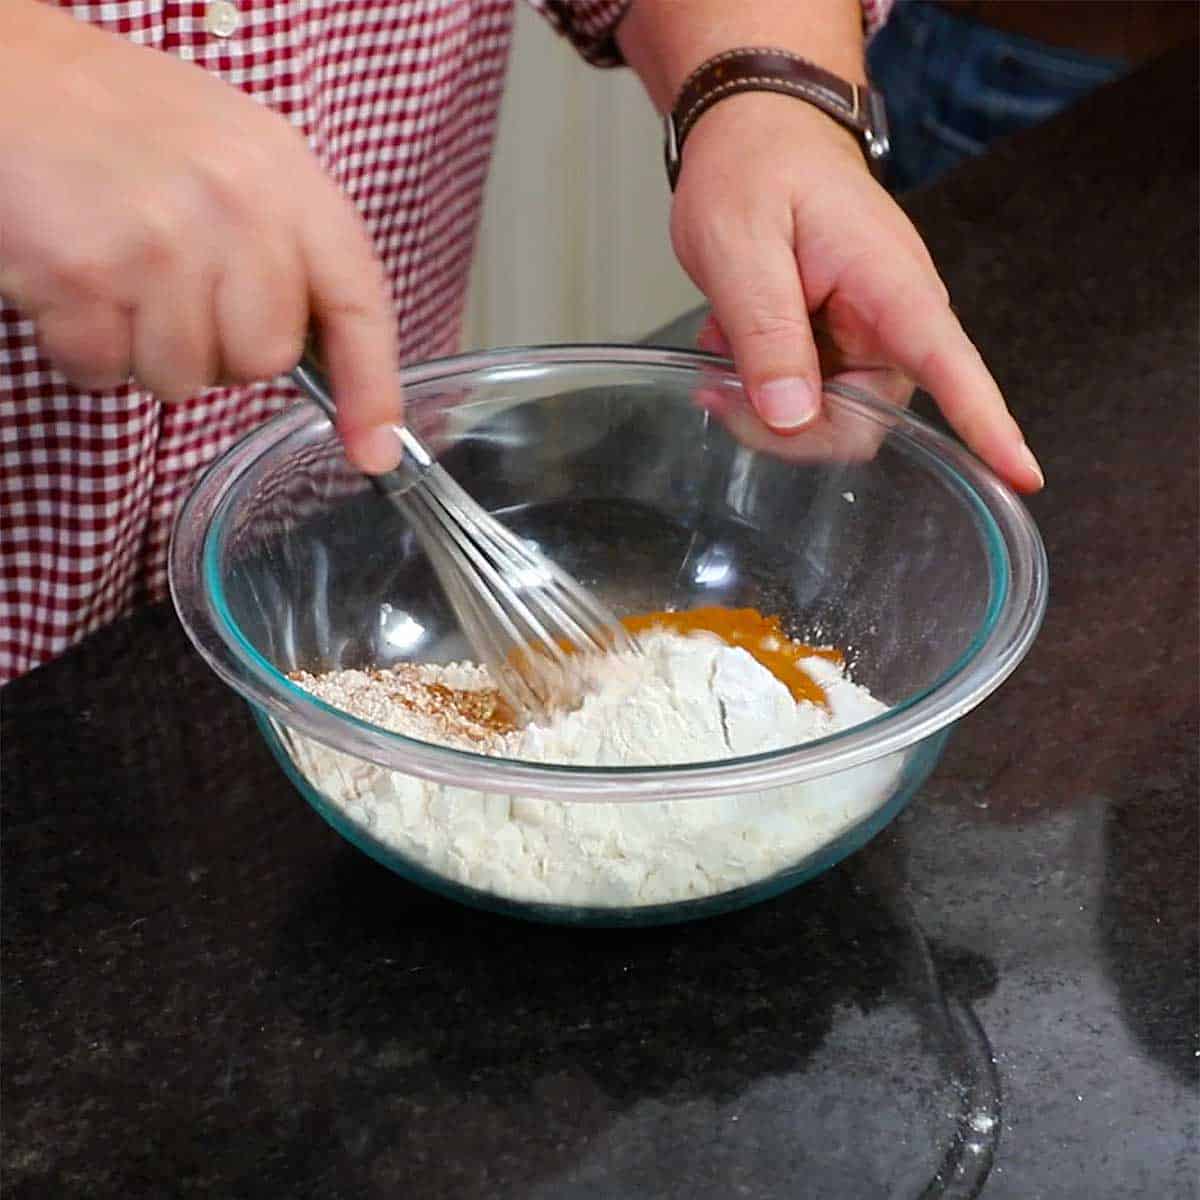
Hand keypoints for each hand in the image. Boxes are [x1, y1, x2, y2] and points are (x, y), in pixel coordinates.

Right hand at [0, 3, 402, 472]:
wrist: (4, 69)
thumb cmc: (126, 121)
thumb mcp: (238, 153)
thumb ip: (289, 244)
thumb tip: (325, 356)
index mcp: (287, 177)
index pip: (358, 304)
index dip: (373, 388)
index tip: (375, 449)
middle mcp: (235, 210)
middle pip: (263, 361)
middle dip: (222, 350)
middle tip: (177, 290)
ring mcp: (158, 245)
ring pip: (184, 380)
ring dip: (148, 352)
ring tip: (120, 277)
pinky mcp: (82, 276)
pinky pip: (105, 373)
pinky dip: (85, 350)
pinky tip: (76, 285)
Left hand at [669, 93, 1043, 492]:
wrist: (756, 138)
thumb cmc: (755, 172)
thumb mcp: (741, 246)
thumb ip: (766, 331)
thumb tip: (793, 416)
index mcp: (890, 286)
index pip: (951, 364)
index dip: (986, 425)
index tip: (1024, 477)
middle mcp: (893, 321)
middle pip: (862, 424)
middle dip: (787, 427)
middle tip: (719, 385)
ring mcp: (868, 339)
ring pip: (827, 422)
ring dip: (764, 403)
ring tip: (724, 341)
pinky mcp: (841, 349)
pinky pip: (808, 402)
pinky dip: (761, 387)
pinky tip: (734, 345)